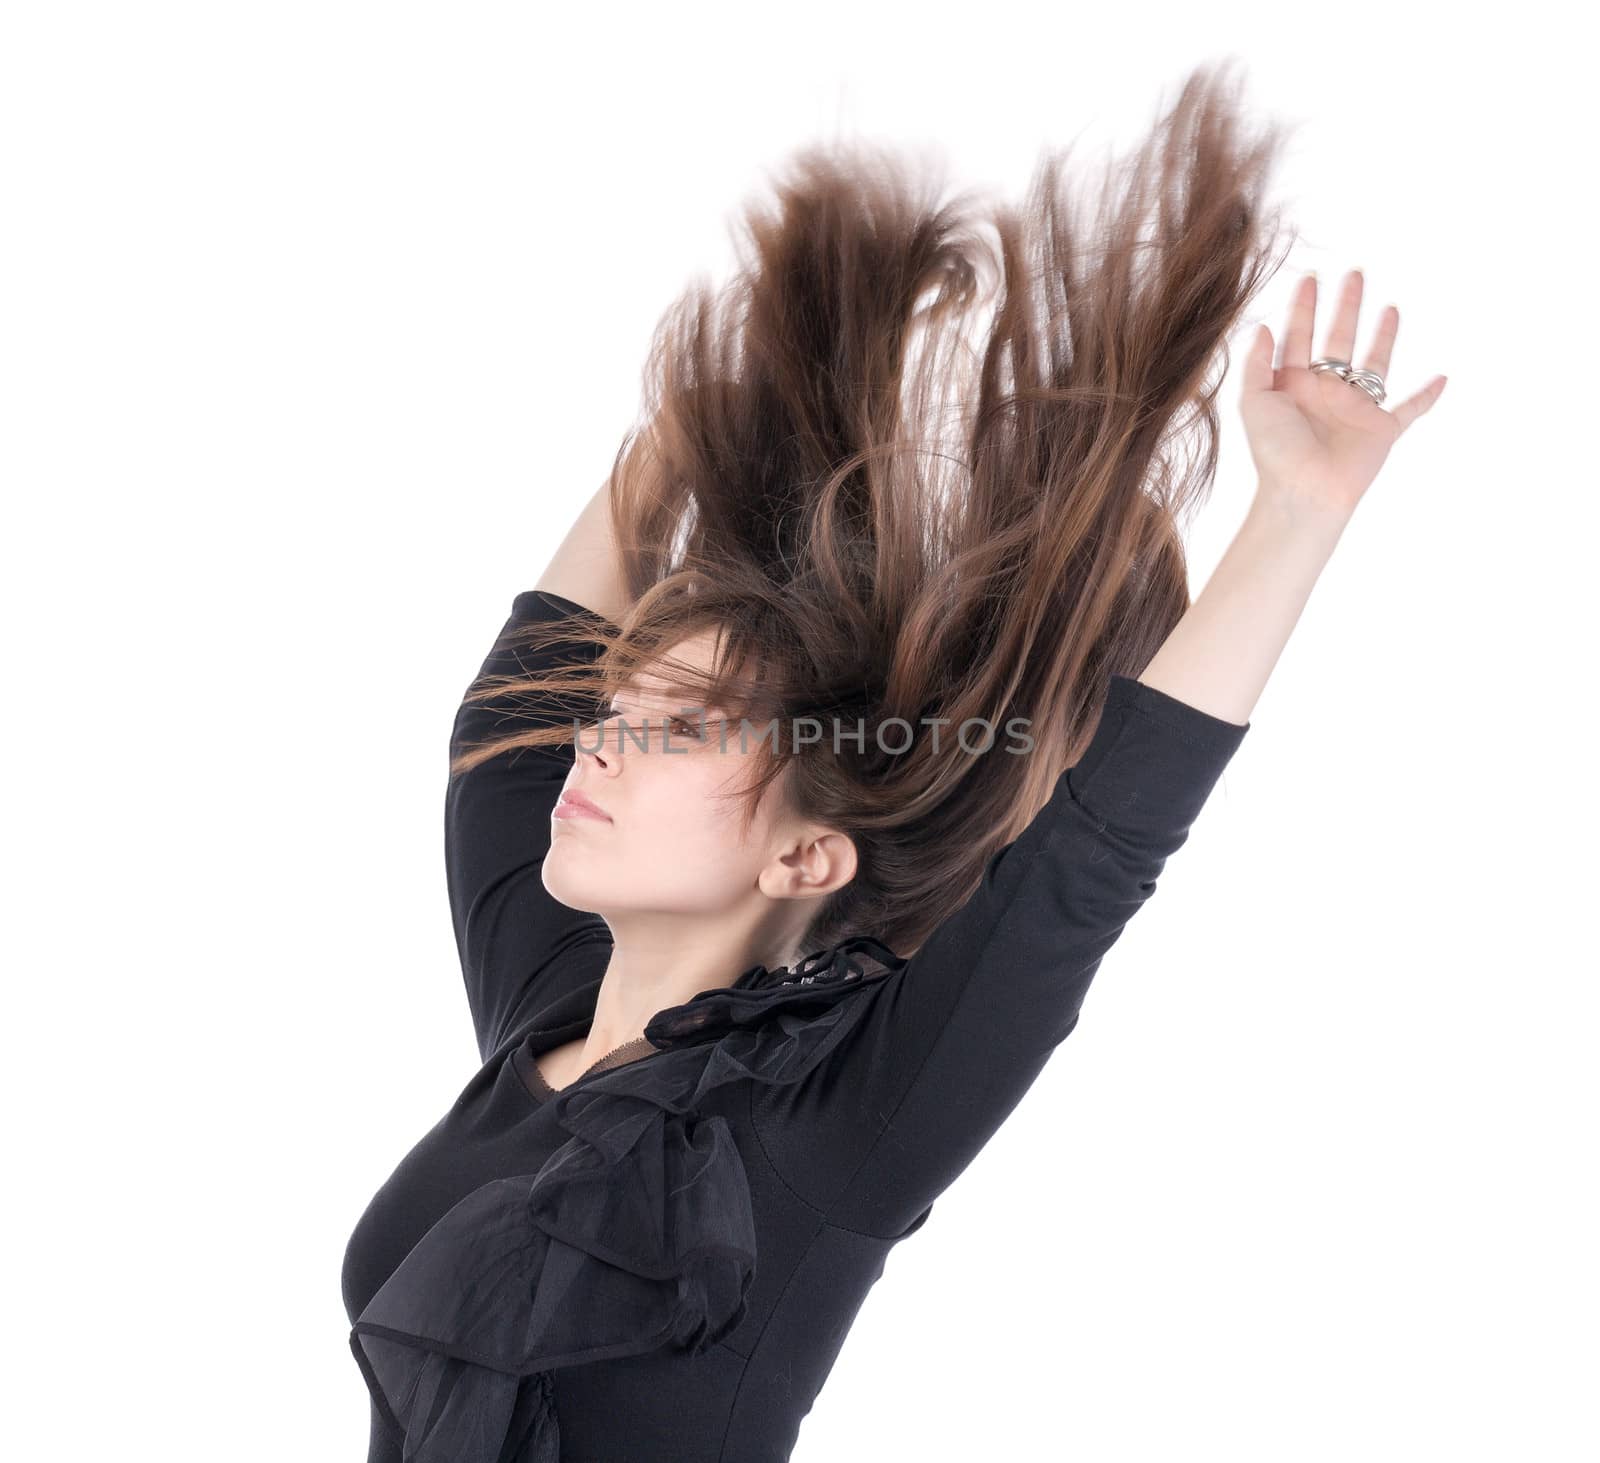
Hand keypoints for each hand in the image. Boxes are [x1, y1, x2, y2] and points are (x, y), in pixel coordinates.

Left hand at [1239, 269, 1446, 520]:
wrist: (1304, 492)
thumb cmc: (1275, 452)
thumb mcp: (1254, 403)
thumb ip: (1256, 365)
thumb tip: (1263, 328)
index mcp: (1293, 385)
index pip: (1300, 336)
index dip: (1304, 307)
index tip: (1310, 278)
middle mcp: (1325, 392)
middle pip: (1338, 339)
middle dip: (1345, 307)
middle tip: (1354, 274)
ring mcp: (1355, 409)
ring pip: (1374, 364)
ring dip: (1383, 336)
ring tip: (1389, 307)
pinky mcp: (1382, 430)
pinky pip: (1411, 410)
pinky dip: (1428, 396)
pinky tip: (1443, 379)